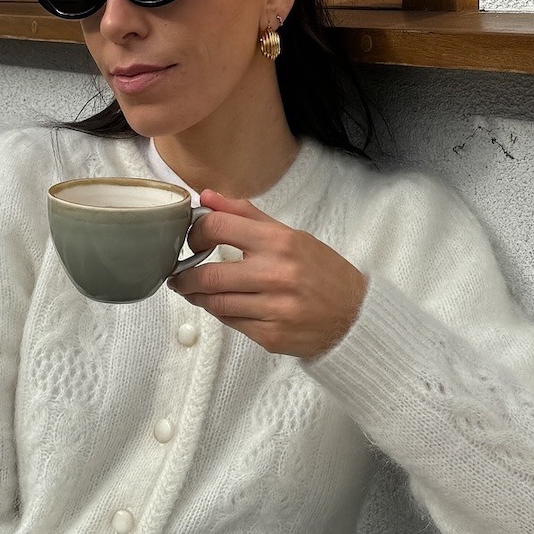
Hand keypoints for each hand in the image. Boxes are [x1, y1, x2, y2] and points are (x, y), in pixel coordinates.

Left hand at [167, 188, 367, 358]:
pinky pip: (231, 323)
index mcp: (279, 242)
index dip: (195, 233)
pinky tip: (222, 305)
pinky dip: (221, 314)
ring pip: (215, 303)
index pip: (218, 228)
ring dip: (198, 296)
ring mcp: (274, 308)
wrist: (354, 316)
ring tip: (195, 290)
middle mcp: (276, 274)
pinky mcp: (271, 336)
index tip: (191, 239)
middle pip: (207, 274)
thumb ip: (245, 215)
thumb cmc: (322, 273)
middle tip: (179, 276)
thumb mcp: (290, 235)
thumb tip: (207, 197)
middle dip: (184, 277)